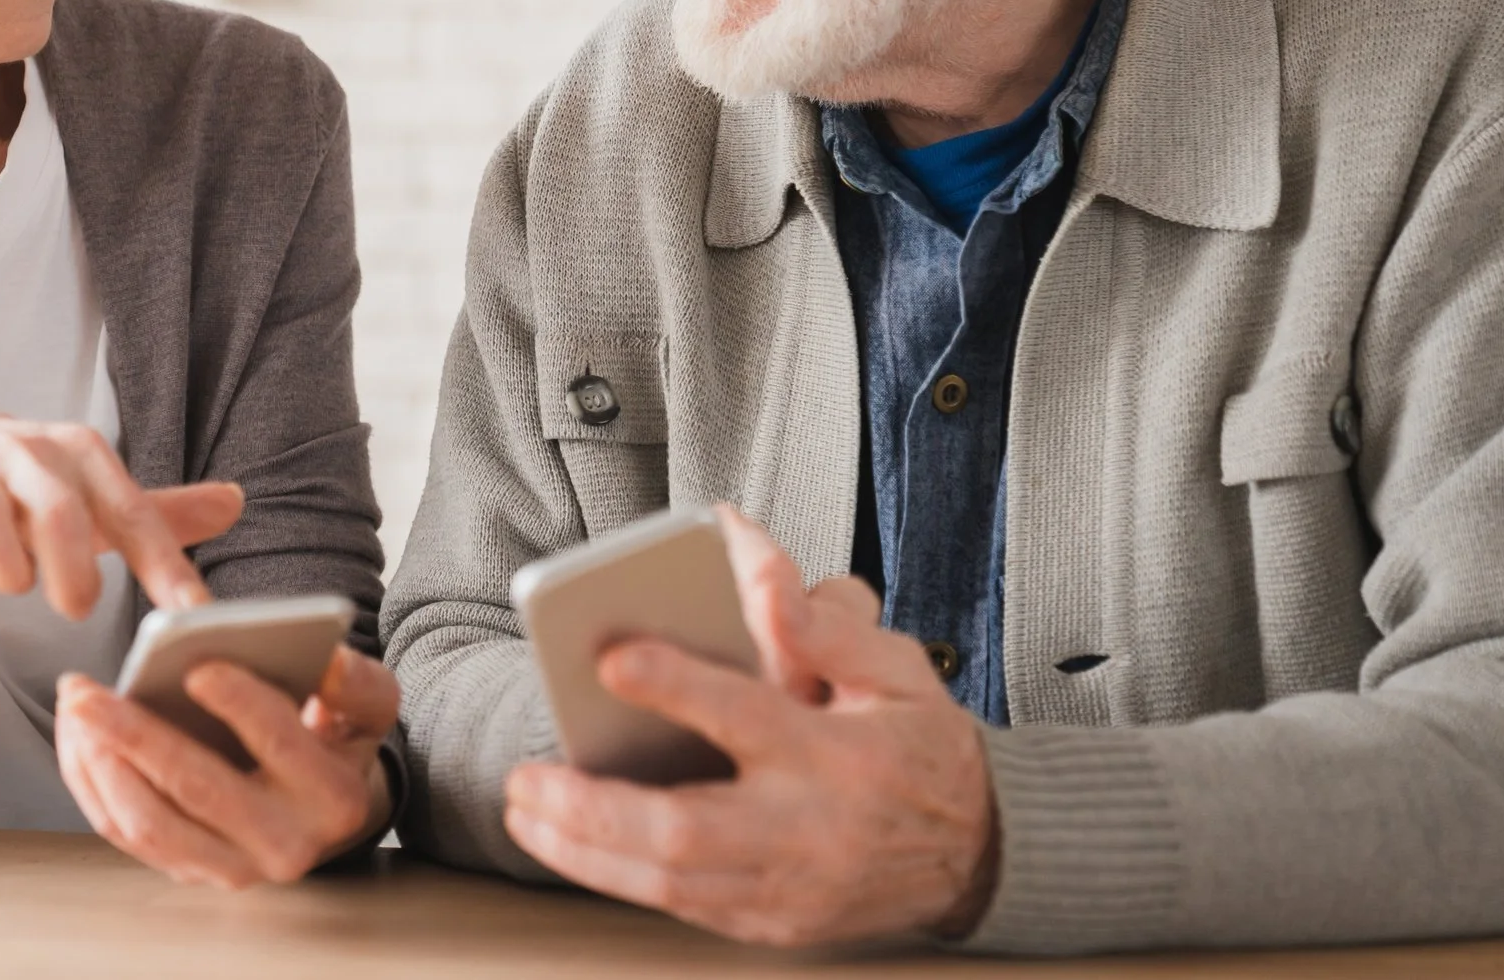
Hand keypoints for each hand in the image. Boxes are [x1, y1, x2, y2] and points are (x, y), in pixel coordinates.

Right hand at [0, 409, 244, 695]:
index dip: (164, 562)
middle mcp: (12, 449)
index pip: (128, 504)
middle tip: (79, 608)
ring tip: (14, 591)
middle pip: (56, 508)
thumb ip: (152, 508)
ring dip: (5, 571)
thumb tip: (235, 503)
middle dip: (73, 571)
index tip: (193, 615)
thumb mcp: (80, 490)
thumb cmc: (5, 484)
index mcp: (68, 448)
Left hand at [55, 643, 399, 887]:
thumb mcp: (366, 703)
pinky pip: (126, 833)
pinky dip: (93, 784)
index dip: (241, 704)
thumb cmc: (334, 735)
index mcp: (333, 797)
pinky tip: (79, 736)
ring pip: (151, 823)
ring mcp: (233, 868)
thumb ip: (354, 681)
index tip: (197, 665)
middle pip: (199, 790)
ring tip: (76, 707)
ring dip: (101, 763)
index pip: (283, 745)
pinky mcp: (189, 871)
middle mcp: (285, 845)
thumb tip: (323, 661)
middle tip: (86, 691)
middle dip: (135, 734)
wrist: (321, 805)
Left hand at [502, 509, 997, 947]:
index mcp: (840, 753)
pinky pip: (685, 907)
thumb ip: (825, 625)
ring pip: (671, 882)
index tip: (610, 656)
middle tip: (526, 777)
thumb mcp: (896, 666)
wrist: (977, 849)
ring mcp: (792, 889)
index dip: (676, 686)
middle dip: (593, 809)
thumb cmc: (919, 741)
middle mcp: (810, 829)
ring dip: (587, 851)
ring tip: (527, 810)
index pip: (748, 715)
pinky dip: (622, 877)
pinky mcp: (777, 924)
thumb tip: (761, 579)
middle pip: (687, 829)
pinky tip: (577, 844)